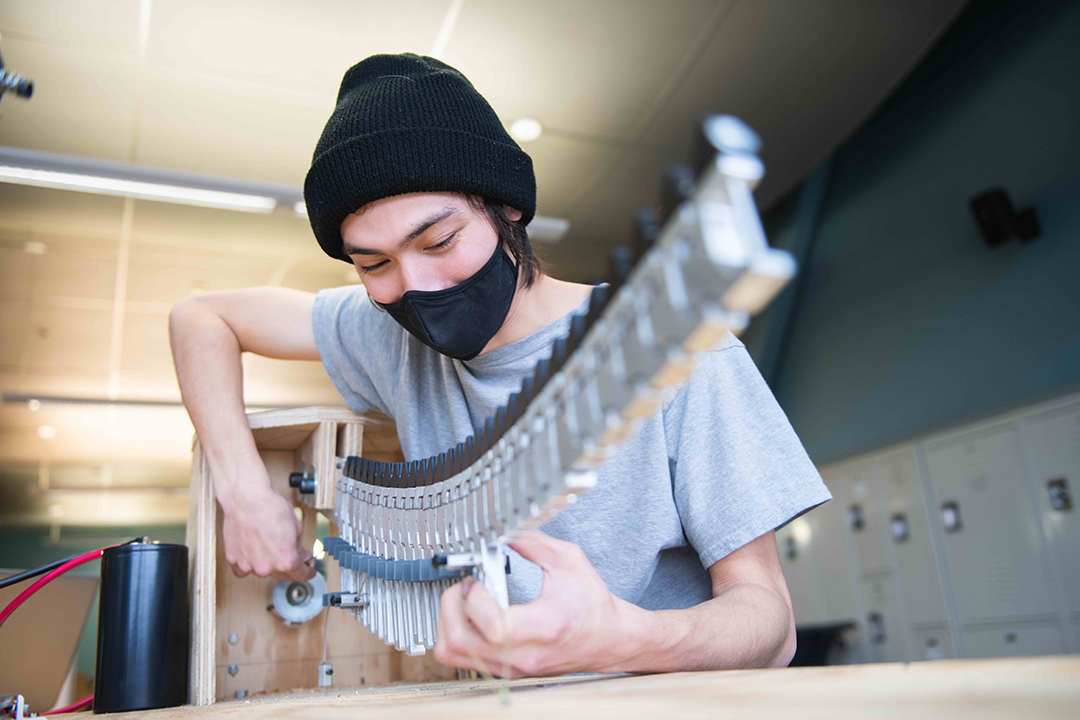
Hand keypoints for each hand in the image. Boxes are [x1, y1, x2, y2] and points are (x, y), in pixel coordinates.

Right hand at [219, 482, 314, 581]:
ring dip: (269, 564)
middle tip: (292, 554)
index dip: (307, 572)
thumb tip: (302, 556)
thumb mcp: (296, 527)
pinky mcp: (233, 559)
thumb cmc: (270, 508)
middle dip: (289, 565)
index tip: (309, 571)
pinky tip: (254, 554)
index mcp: (285, 560)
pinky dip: (249, 564)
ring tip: (269, 545)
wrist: (246, 499)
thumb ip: (299, 547)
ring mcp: (248, 565)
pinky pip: (243, 569)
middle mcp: (266, 567)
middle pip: (282, 574)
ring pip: (263, 571)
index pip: (300, 574)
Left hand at [434, 531, 640, 676]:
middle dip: (450, 606)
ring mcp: (511, 668)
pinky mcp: (505, 671)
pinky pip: (463, 658)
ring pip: (452, 654)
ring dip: (449, 621)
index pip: (491, 627)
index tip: (479, 579)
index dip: (474, 598)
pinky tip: (476, 614)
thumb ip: (532, 541)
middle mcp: (522, 655)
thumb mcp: (568, 561)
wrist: (609, 639)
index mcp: (542, 628)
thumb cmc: (593, 605)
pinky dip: (458, 633)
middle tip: (466, 585)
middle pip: (456, 643)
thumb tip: (502, 528)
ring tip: (468, 600)